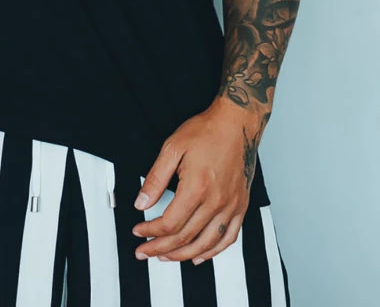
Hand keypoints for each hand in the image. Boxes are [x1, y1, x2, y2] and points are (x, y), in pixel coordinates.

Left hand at [131, 97, 266, 264]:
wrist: (237, 122)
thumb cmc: (205, 131)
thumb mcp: (172, 148)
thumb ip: (155, 178)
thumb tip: (141, 203)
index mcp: (197, 188)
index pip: (169, 223)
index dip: (150, 232)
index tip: (138, 232)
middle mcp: (216, 202)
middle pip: (185, 238)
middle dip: (160, 248)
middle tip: (143, 251)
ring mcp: (231, 206)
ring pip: (206, 244)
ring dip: (182, 255)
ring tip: (165, 256)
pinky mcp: (241, 206)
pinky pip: (228, 238)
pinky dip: (212, 252)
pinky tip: (199, 255)